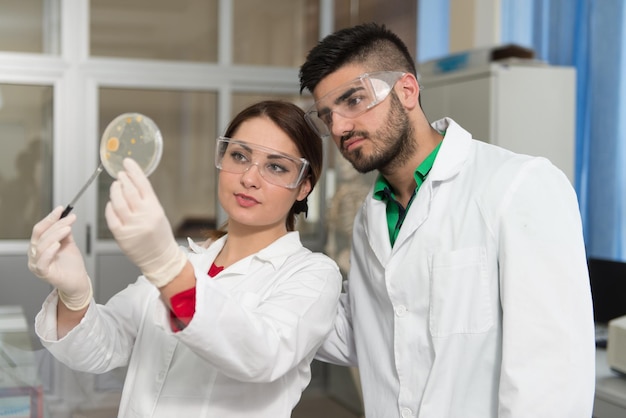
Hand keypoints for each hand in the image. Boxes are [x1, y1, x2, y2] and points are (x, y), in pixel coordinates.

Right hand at [28, 207, 92, 310]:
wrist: (78, 281)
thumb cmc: (71, 265)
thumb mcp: (68, 244)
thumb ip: (64, 232)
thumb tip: (65, 217)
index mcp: (39, 246)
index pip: (40, 229)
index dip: (50, 218)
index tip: (61, 209)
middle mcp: (35, 254)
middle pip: (41, 235)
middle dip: (55, 224)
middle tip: (69, 218)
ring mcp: (37, 264)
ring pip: (42, 246)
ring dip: (55, 234)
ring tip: (67, 228)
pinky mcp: (43, 273)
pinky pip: (42, 261)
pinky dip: (49, 251)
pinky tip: (58, 245)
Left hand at [105, 158, 186, 287]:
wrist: (160, 258)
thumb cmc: (160, 235)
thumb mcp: (158, 213)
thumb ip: (146, 199)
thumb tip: (132, 181)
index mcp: (155, 209)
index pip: (142, 184)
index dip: (134, 171)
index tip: (127, 162)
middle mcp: (143, 216)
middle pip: (128, 191)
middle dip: (122, 179)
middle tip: (119, 174)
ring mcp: (131, 226)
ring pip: (117, 202)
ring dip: (114, 191)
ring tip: (115, 186)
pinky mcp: (121, 235)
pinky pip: (111, 216)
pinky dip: (109, 207)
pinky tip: (111, 203)